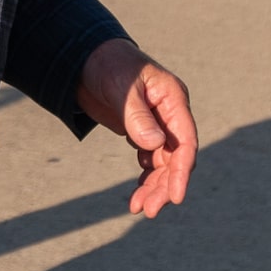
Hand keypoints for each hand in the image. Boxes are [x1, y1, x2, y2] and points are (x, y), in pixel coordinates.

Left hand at [75, 38, 197, 218]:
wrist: (85, 59)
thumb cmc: (107, 65)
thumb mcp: (122, 88)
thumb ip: (137, 115)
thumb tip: (155, 145)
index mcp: (173, 100)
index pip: (185, 141)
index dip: (182, 171)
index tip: (176, 196)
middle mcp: (170, 114)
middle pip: (176, 158)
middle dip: (165, 186)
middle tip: (149, 211)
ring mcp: (158, 124)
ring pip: (164, 163)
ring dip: (154, 187)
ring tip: (138, 208)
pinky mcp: (142, 131)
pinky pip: (151, 160)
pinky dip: (145, 178)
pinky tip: (137, 194)